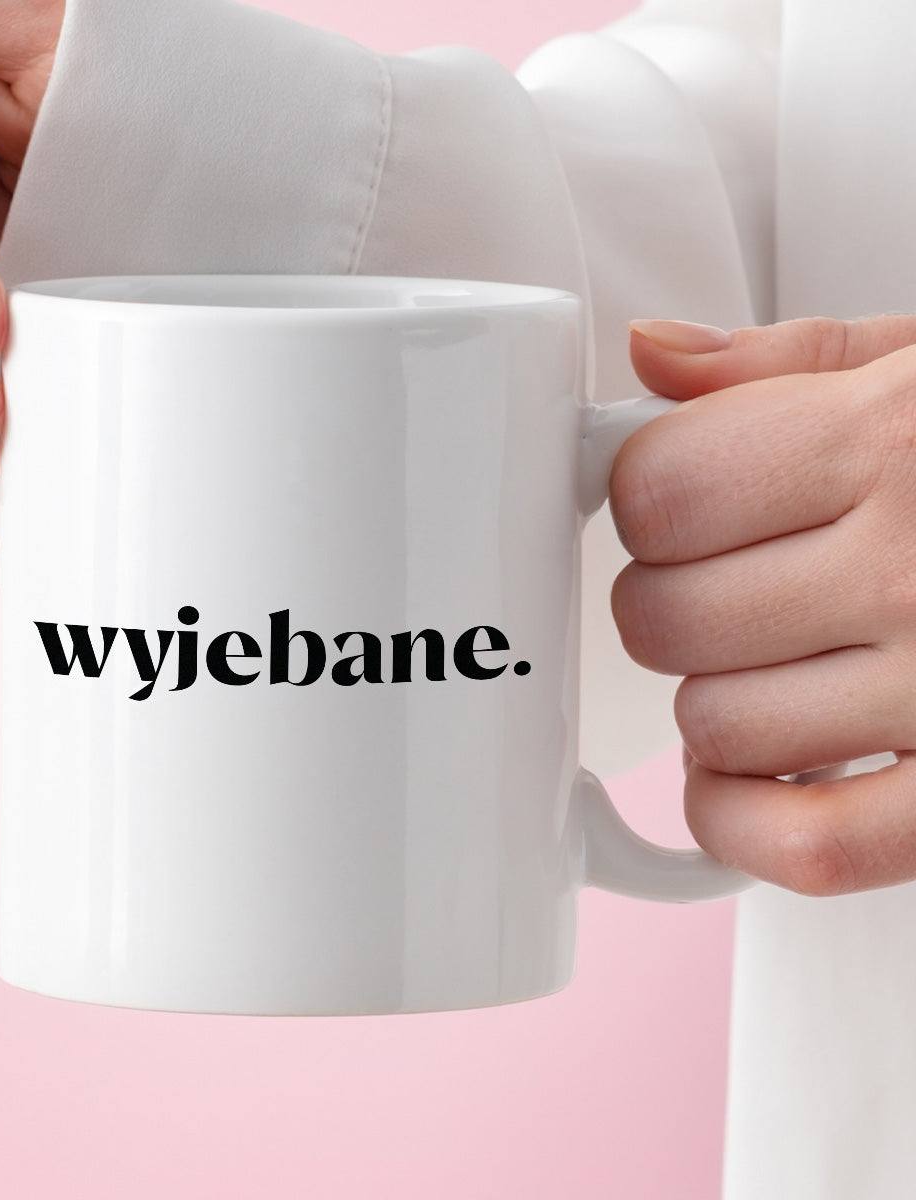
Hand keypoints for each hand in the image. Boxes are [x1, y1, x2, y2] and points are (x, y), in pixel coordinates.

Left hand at [611, 314, 915, 896]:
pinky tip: (755, 772)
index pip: (659, 493)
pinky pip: (804, 846)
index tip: (682, 505)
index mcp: (894, 442)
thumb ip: (786, 359)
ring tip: (786, 665)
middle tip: (734, 587)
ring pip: (713, 728)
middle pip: (664, 618)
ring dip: (718, 703)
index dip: (649, 501)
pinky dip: (740, 822)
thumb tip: (655, 356)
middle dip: (671, 604)